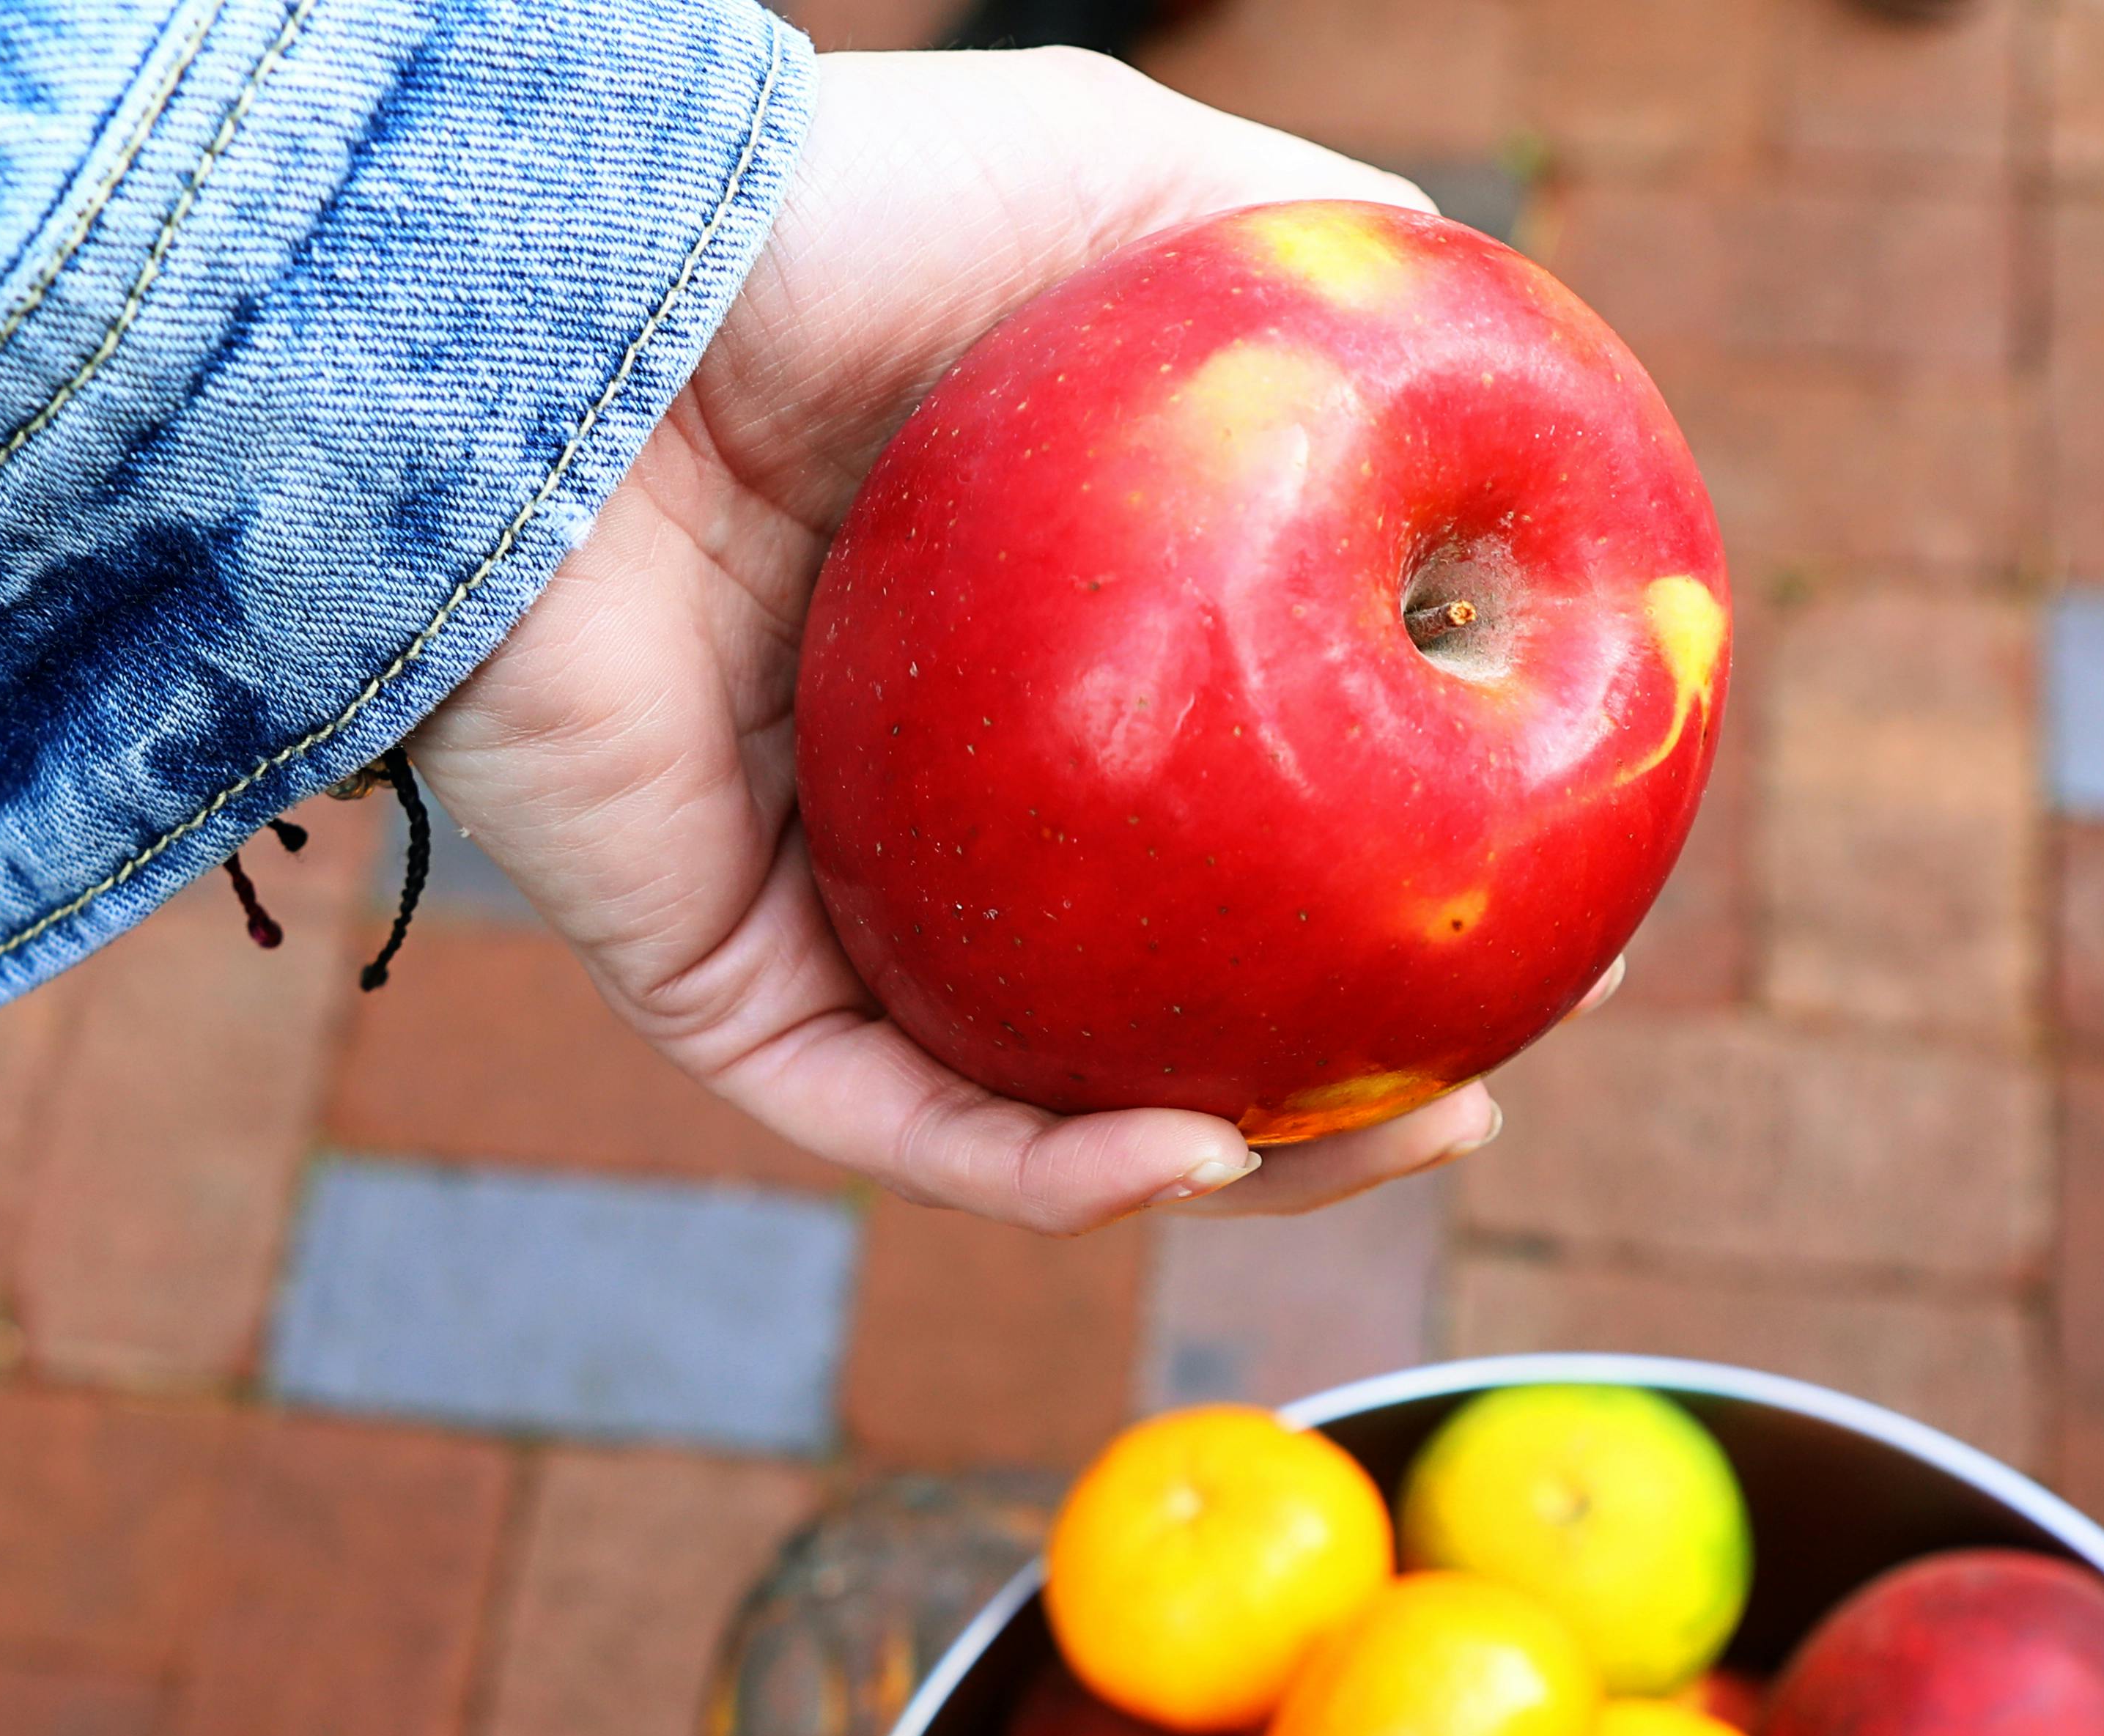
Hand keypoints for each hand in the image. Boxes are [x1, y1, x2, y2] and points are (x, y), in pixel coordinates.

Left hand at [410, 49, 1517, 1237]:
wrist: (566, 301)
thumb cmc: (822, 223)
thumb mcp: (1120, 198)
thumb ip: (1310, 266)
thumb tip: (1499, 375)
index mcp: (1034, 665)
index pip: (1233, 817)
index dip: (1386, 881)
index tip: (1537, 911)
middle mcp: (931, 800)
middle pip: (1157, 995)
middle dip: (1327, 1087)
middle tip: (1474, 1100)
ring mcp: (821, 901)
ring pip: (1041, 1106)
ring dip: (1229, 1169)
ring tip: (1376, 1147)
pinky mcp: (712, 980)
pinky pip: (894, 1120)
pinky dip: (1043, 1169)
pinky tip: (1188, 1152)